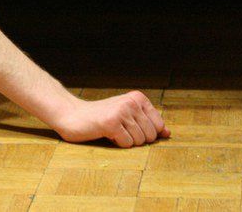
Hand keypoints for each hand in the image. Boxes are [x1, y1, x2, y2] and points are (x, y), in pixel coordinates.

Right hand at [54, 90, 170, 147]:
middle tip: (120, 129)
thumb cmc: (103, 117)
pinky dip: (117, 143)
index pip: (159, 126)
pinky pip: (127, 144)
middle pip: (150, 135)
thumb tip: (168, 133)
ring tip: (113, 130)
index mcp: (138, 98)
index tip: (130, 126)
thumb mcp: (128, 115)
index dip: (146, 132)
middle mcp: (131, 102)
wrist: (73, 115)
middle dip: (136, 138)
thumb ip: (149, 123)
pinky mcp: (111, 123)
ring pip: (139, 141)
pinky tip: (107, 133)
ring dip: (126, 141)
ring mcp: (121, 111)